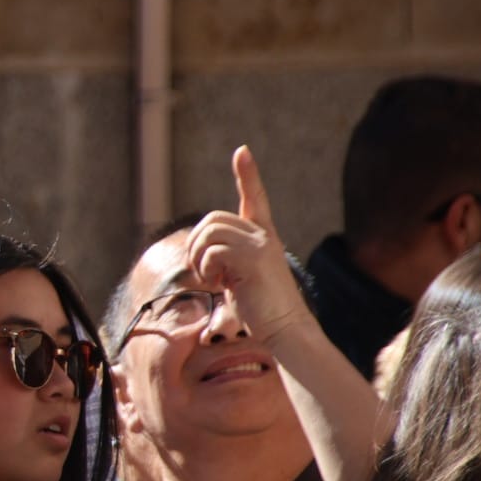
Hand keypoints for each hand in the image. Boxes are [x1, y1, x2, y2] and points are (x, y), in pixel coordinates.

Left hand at [185, 145, 311, 346]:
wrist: (285, 330)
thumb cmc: (261, 310)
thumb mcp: (240, 276)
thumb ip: (226, 257)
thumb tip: (200, 250)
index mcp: (263, 237)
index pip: (255, 198)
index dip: (248, 175)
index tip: (242, 151)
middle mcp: (263, 235)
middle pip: (212, 220)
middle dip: (196, 244)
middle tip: (204, 270)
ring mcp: (259, 245)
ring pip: (209, 232)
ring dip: (199, 258)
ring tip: (211, 278)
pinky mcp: (252, 259)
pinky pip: (212, 251)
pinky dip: (206, 268)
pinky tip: (218, 284)